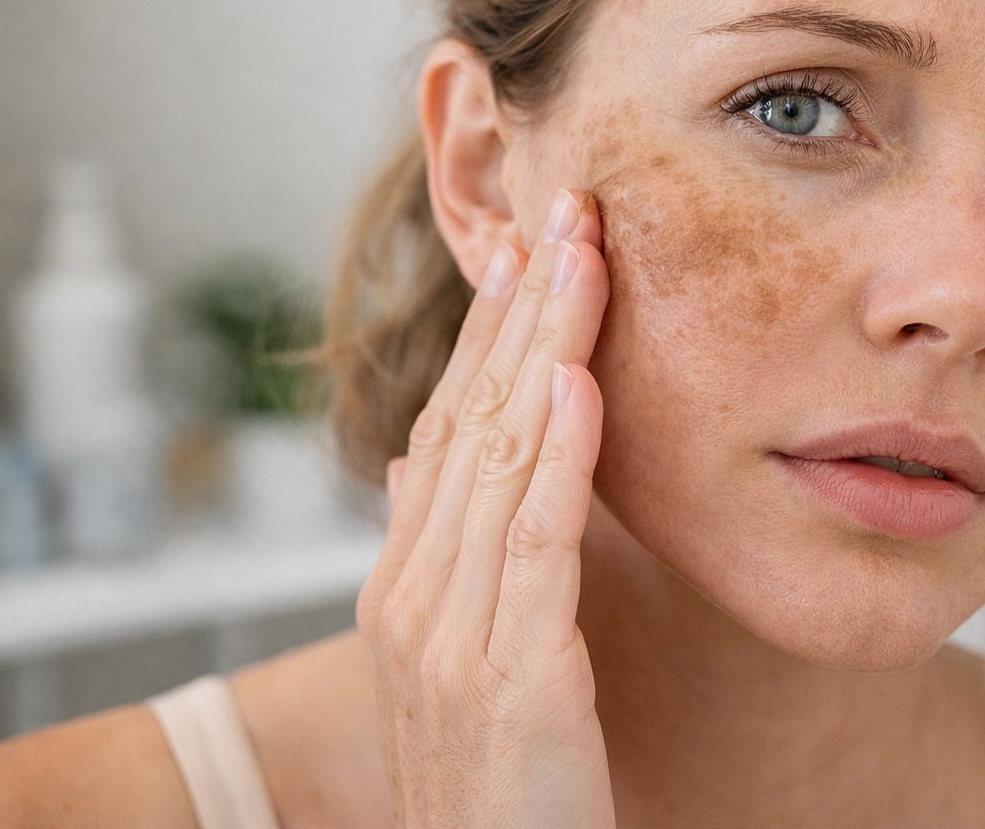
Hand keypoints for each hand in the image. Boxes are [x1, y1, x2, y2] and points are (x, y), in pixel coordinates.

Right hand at [357, 188, 615, 828]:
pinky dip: (556, 455)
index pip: (448, 426)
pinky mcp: (511, 674)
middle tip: (561, 213)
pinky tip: (579, 381)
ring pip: (499, 458)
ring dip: (542, 349)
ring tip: (580, 258)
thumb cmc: (489, 777)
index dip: (487, 334)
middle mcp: (412, 592)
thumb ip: (436, 553)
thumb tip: (413, 459)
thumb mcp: (453, 656)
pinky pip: (532, 543)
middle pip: (470, 419)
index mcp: (404, 582)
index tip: (524, 251)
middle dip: (518, 311)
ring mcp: (452, 633)